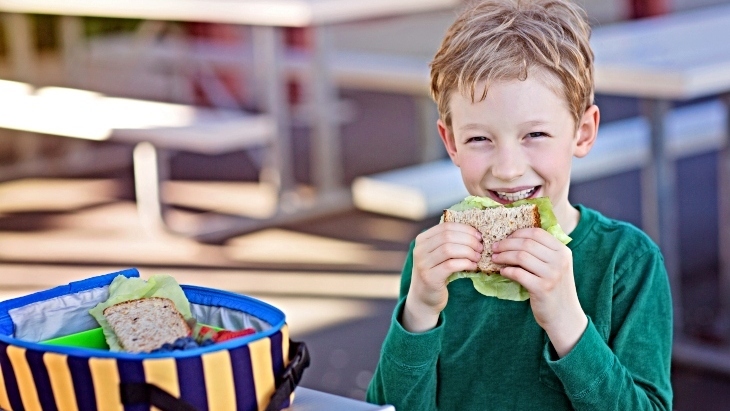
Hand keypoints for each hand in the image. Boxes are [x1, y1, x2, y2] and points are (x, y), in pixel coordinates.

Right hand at [403, 222, 482, 332]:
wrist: (424, 298)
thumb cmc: (436, 273)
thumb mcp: (438, 255)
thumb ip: (448, 242)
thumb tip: (474, 232)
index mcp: (422, 239)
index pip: (446, 226)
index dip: (465, 229)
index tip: (478, 236)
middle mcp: (419, 249)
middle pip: (448, 236)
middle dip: (468, 240)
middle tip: (480, 248)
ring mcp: (423, 264)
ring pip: (449, 249)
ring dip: (468, 252)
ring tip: (477, 257)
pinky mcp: (429, 277)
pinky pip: (451, 265)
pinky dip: (465, 264)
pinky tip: (473, 266)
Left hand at [491, 228, 587, 356]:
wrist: (565, 316)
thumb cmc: (556, 289)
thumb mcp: (556, 267)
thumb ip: (542, 253)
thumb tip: (513, 238)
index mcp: (563, 251)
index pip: (537, 232)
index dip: (518, 233)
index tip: (505, 237)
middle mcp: (559, 260)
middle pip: (526, 243)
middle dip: (506, 244)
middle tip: (494, 248)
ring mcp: (552, 274)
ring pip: (521, 256)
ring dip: (503, 256)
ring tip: (495, 259)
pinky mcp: (542, 288)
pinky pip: (518, 273)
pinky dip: (507, 270)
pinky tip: (502, 271)